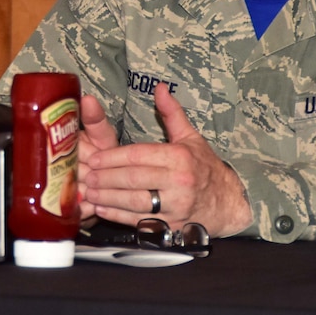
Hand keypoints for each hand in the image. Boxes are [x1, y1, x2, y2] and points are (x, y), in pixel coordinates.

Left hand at [81, 83, 252, 236]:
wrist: (228, 203)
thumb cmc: (205, 168)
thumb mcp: (191, 138)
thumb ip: (172, 113)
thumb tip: (160, 87)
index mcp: (180, 157)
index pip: (139, 156)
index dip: (113, 157)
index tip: (94, 158)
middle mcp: (178, 182)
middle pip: (133, 179)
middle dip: (106, 177)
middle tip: (87, 175)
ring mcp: (176, 207)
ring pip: (134, 201)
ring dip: (108, 197)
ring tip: (89, 191)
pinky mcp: (172, 227)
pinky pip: (139, 221)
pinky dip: (118, 216)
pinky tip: (102, 209)